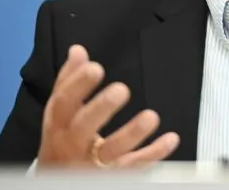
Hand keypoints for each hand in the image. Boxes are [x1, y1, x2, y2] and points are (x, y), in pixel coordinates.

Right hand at [37, 44, 179, 168]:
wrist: (58, 181)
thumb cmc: (62, 140)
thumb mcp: (60, 112)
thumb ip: (69, 81)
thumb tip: (77, 51)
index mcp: (59, 124)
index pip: (63, 103)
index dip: (77, 85)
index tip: (95, 68)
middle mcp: (72, 144)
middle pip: (82, 128)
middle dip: (101, 109)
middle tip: (121, 90)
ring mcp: (92, 163)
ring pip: (111, 151)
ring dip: (132, 134)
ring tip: (151, 117)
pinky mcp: (112, 176)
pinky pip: (134, 166)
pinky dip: (153, 153)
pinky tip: (170, 139)